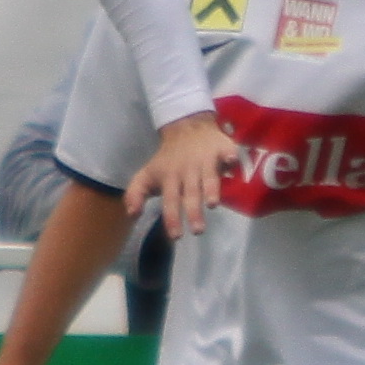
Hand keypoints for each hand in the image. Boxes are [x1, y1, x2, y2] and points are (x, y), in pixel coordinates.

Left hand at [127, 110, 234, 236]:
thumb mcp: (147, 174)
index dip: (172, 218)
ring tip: (212, 204)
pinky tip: (232, 162)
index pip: (170, 200)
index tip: (176, 236)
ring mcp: (206, 159)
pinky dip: (231, 157)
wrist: (186, 128)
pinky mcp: (221, 148)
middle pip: (191, 193)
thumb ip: (136, 194)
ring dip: (211, 189)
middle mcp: (188, 171)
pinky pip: (227, 153)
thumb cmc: (167, 159)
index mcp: (170, 178)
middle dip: (193, 211)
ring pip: (209, 177)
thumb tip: (132, 214)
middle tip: (198, 231)